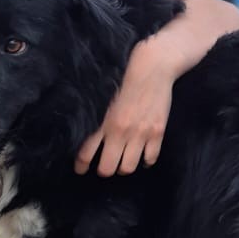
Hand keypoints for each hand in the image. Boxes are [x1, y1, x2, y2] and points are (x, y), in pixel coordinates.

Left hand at [74, 43, 173, 176]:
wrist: (153, 67)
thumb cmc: (124, 77)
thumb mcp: (103, 96)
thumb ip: (95, 116)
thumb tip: (85, 131)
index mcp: (103, 122)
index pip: (86, 153)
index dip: (82, 166)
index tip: (81, 170)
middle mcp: (120, 131)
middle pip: (108, 168)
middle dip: (104, 170)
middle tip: (104, 166)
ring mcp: (140, 134)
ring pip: (128, 167)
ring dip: (124, 167)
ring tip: (123, 162)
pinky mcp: (157, 132)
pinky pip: (150, 159)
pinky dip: (145, 161)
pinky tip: (142, 156)